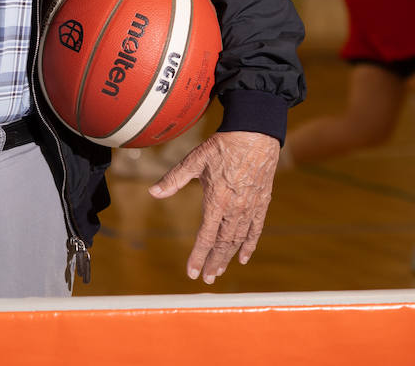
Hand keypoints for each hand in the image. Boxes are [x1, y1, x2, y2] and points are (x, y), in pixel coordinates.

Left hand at [148, 131, 278, 284]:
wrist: (255, 135)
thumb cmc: (222, 146)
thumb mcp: (194, 160)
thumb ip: (174, 179)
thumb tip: (152, 192)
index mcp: (217, 201)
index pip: (205, 237)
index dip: (198, 256)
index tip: (192, 273)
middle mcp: (235, 209)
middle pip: (222, 243)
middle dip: (213, 262)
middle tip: (207, 279)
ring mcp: (250, 207)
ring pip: (238, 240)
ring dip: (228, 257)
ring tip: (219, 271)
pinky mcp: (262, 203)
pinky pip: (256, 230)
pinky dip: (249, 245)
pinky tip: (243, 257)